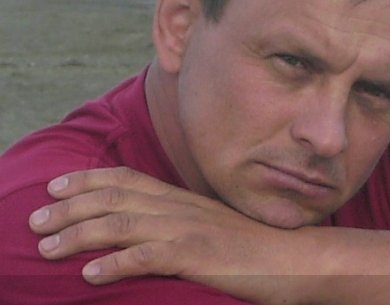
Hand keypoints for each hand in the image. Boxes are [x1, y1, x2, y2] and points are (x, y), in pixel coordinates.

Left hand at [28, 167, 314, 303]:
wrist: (292, 256)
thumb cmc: (251, 244)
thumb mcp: (209, 222)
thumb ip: (179, 218)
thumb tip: (148, 225)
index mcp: (180, 198)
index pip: (126, 178)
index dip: (87, 179)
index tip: (56, 185)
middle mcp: (179, 207)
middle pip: (114, 197)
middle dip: (70, 206)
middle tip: (35, 219)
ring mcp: (187, 229)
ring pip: (122, 223)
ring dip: (79, 234)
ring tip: (46, 247)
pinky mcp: (197, 255)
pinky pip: (147, 257)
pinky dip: (114, 264)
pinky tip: (89, 274)